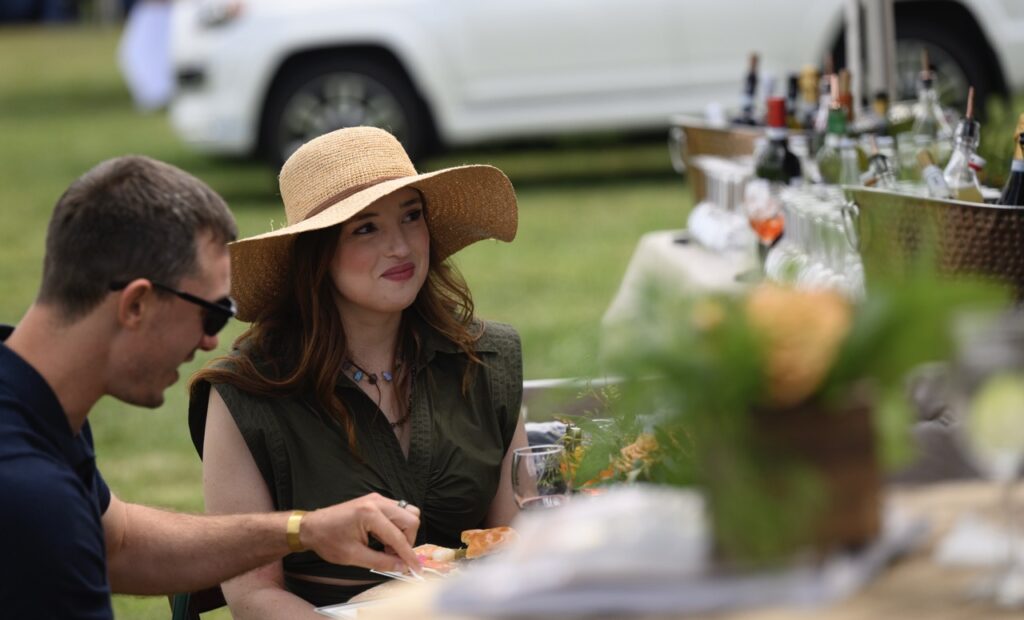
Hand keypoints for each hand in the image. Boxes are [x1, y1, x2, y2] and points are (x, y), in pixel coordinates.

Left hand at [299, 493, 420, 573]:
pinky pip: (398, 512)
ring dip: (404, 533)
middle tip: (394, 557)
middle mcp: (377, 502)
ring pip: (408, 513)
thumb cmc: (328, 540)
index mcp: (370, 514)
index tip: (416, 569)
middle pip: (411, 519)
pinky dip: (397, 527)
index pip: (398, 536)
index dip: (408, 555)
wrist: (312, 526)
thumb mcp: (353, 556)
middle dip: (408, 541)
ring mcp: (378, 499)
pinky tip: (384, 540)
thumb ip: (380, 562)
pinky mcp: (376, 501)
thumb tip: (402, 567)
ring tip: (388, 549)